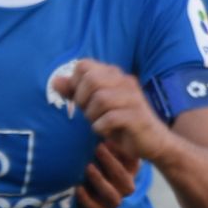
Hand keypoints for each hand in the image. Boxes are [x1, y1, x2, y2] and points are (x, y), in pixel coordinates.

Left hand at [52, 60, 170, 162]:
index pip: (83, 65)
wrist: (152, 141)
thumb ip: (75, 92)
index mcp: (114, 75)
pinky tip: (104, 130)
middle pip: (91, 79)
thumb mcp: (94, 106)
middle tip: (86, 112)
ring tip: (97, 122)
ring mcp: (133, 98)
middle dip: (81, 99)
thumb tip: (55, 81)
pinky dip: (101, 127)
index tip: (79, 99)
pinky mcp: (138, 117)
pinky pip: (111, 118)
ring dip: (92, 115)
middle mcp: (125, 81)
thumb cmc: (120, 122)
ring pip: (100, 99)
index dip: (74, 83)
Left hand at [74, 143, 139, 207]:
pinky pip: (95, 207)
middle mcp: (125, 185)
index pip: (131, 161)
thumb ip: (106, 142)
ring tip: (88, 167)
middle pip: (123, 177)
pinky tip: (77, 187)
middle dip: (110, 161)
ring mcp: (114, 200)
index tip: (109, 138)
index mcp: (129, 170)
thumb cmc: (99, 166)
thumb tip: (96, 118)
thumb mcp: (106, 154)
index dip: (123, 151)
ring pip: (112, 194)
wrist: (91, 198)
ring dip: (99, 180)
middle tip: (98, 147)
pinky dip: (85, 198)